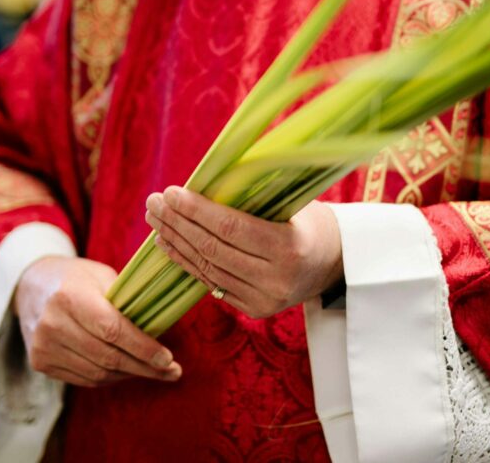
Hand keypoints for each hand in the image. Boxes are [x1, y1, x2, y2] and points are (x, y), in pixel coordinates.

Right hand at [14, 256, 181, 387]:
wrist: (31, 285)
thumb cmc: (76, 277)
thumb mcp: (102, 276)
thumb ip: (126, 300)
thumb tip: (160, 327)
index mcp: (70, 297)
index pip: (113, 330)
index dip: (143, 347)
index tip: (168, 359)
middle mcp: (53, 324)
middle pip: (107, 356)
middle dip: (145, 367)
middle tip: (172, 372)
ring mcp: (43, 347)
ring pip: (97, 373)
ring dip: (130, 375)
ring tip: (155, 371)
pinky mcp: (40, 363)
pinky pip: (84, 378)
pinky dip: (110, 377)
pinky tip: (128, 371)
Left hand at [145, 187, 342, 318]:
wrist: (335, 263)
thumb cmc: (311, 221)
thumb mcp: (294, 203)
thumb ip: (256, 197)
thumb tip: (206, 179)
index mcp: (290, 248)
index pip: (231, 228)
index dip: (197, 211)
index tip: (171, 192)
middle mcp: (276, 279)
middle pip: (213, 250)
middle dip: (178, 224)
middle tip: (154, 202)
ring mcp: (264, 300)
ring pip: (207, 269)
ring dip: (176, 242)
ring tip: (156, 219)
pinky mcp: (254, 310)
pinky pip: (211, 283)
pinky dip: (186, 262)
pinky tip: (168, 243)